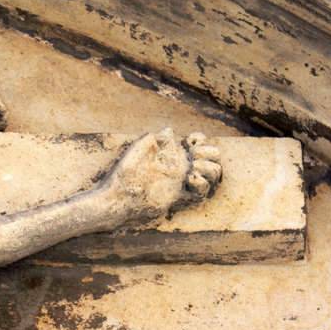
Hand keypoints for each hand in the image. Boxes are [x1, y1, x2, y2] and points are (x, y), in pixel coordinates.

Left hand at [101, 129, 222, 224]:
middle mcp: (180, 167)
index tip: (189, 142)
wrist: (117, 198)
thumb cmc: (123, 173)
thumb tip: (170, 131)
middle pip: (212, 158)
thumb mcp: (138, 148)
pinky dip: (202, 184)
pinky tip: (190, 179)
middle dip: (210, 153)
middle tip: (194, 157)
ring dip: (210, 168)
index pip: (199, 143)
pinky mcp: (179, 198)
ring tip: (194, 170)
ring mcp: (181, 183)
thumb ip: (155, 138)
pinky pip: (201, 193)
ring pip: (212, 175)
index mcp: (172, 153)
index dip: (201, 140)